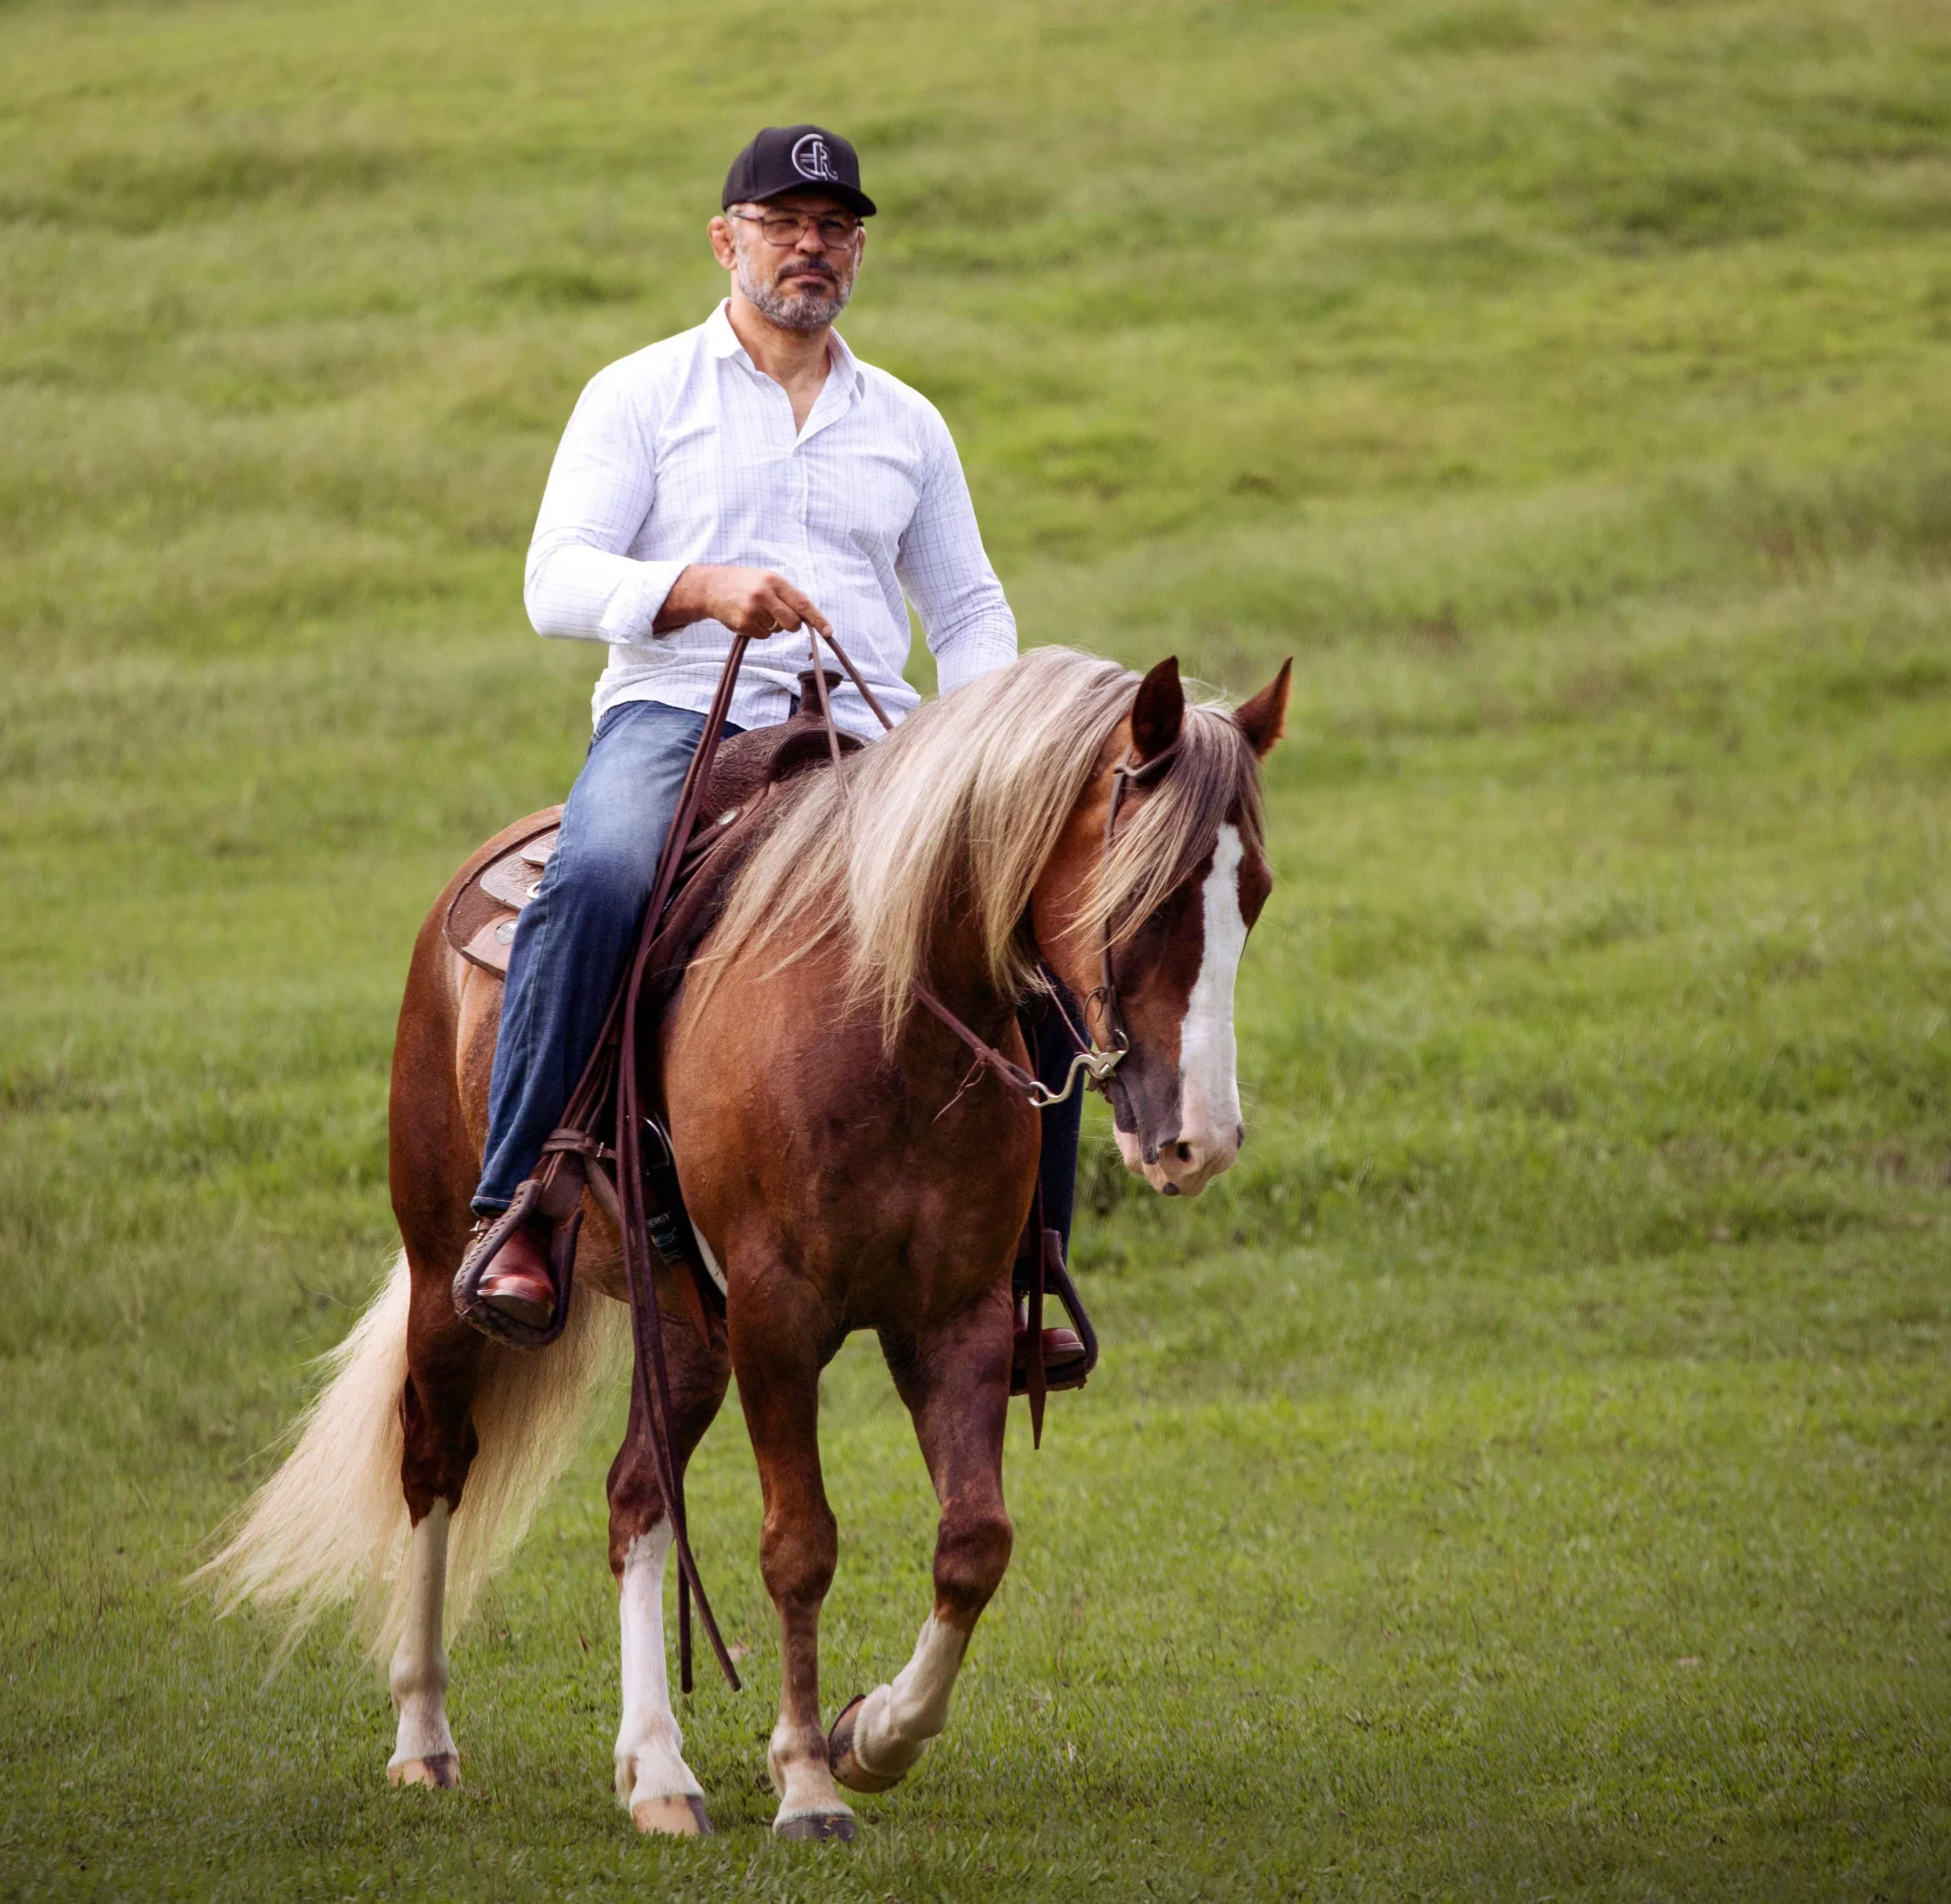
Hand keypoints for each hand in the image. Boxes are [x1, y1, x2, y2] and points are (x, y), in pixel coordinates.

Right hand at [655, 565, 832, 642]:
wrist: (712, 587)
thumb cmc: (745, 582)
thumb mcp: (767, 579)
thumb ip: (787, 595)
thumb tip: (808, 617)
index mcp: (774, 581)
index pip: (802, 603)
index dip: (817, 619)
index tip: (829, 632)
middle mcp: (764, 595)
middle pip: (793, 623)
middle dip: (791, 625)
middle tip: (779, 616)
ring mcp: (752, 610)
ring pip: (777, 630)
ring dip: (771, 625)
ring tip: (756, 610)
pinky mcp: (743, 624)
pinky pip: (764, 635)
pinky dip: (759, 630)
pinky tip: (747, 617)